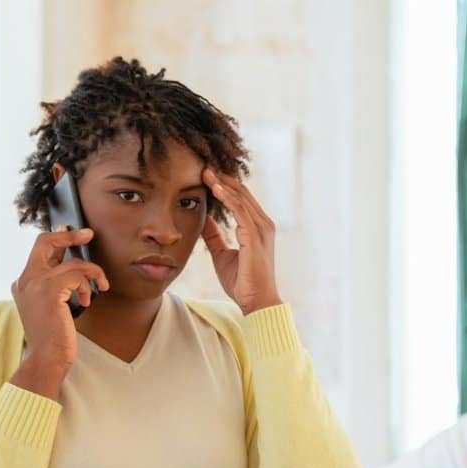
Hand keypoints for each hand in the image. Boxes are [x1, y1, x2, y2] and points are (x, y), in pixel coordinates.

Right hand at [10, 228, 109, 372]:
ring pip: (72, 262)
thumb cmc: (54, 335)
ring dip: (92, 273)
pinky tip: (86, 301)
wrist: (46, 357)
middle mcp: (25, 279)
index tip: (77, 235)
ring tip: (100, 286)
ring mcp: (35, 283)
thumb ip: (58, 284)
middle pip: (45, 241)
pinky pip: (77, 275)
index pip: (39, 248)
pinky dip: (87, 286)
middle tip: (89, 234)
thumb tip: (74, 266)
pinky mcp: (49, 290)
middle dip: (70, 236)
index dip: (59, 238)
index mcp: (24, 282)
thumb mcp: (53, 305)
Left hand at [201, 167, 281, 314]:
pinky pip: (240, 212)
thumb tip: (203, 220)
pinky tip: (214, 189)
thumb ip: (215, 236)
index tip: (205, 174)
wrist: (256, 301)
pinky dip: (227, 199)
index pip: (241, 198)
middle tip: (203, 165)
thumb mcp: (222, 254)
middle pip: (242, 193)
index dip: (224, 185)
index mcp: (257, 227)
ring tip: (206, 172)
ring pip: (241, 199)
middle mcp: (263, 224)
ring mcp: (261, 230)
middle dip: (222, 178)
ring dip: (222, 184)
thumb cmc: (243, 281)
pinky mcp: (255, 238)